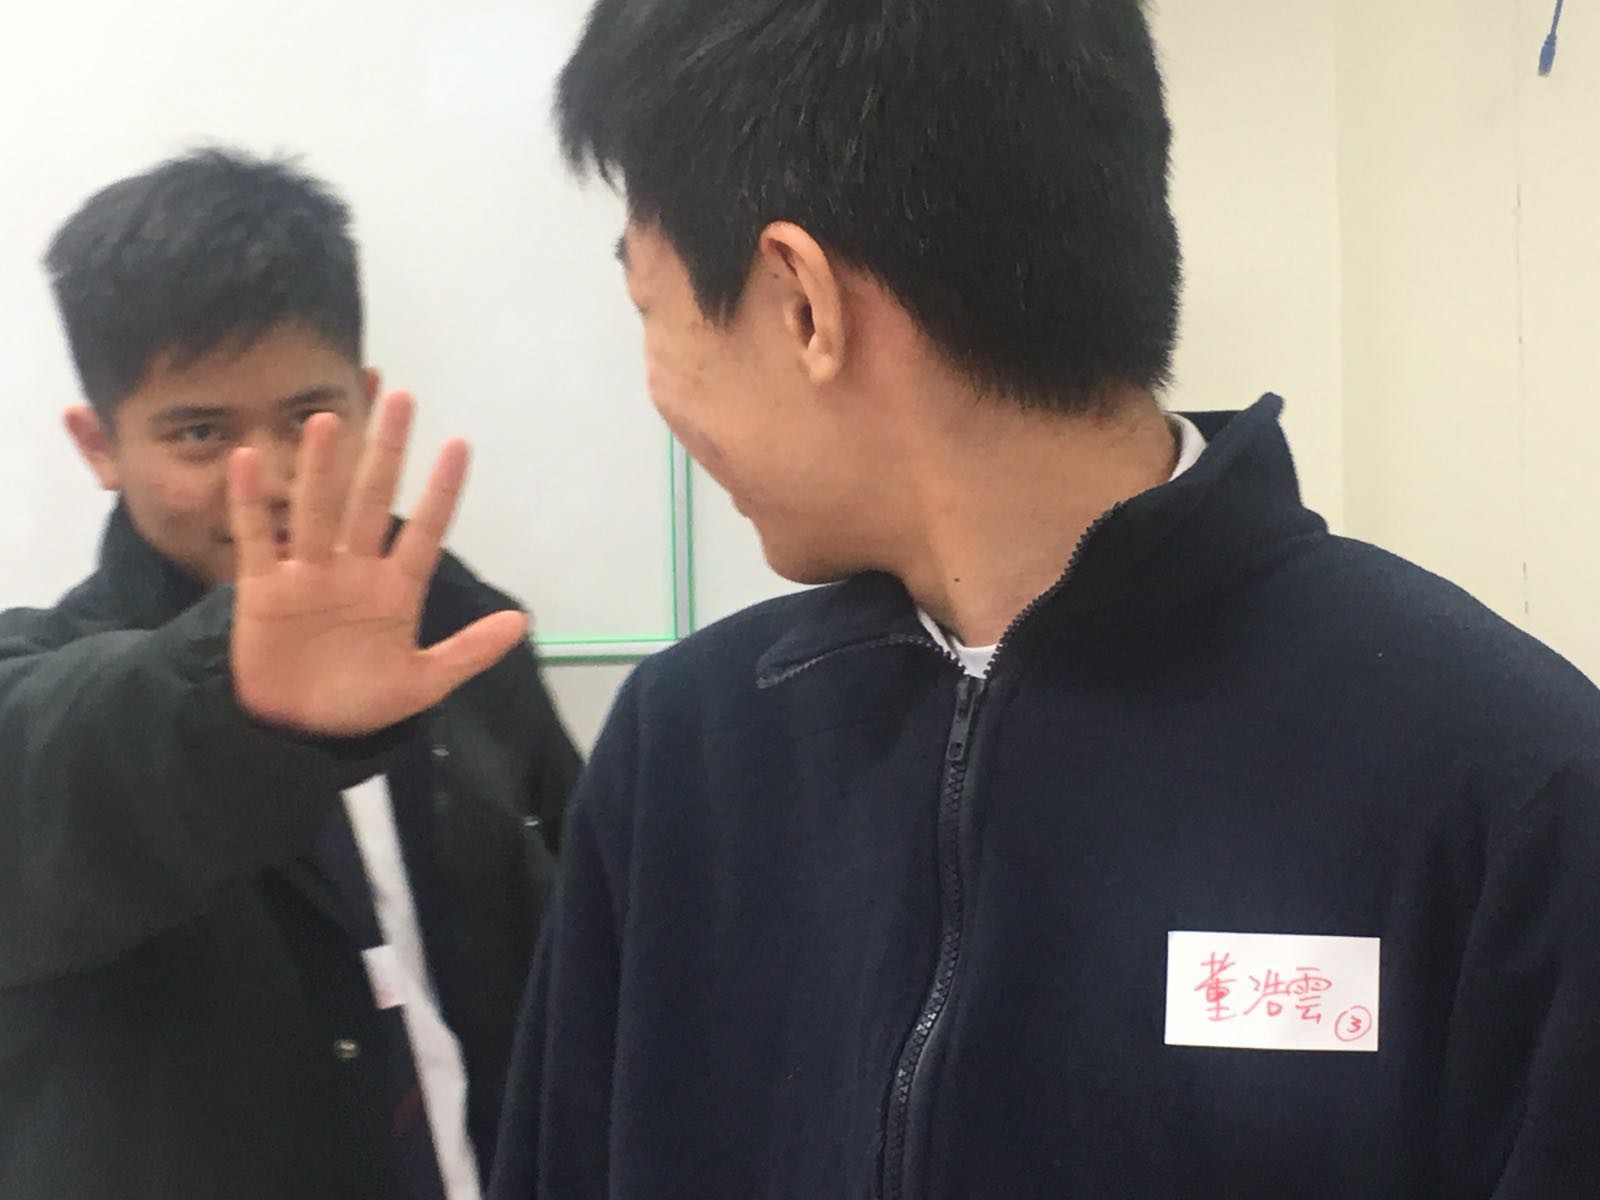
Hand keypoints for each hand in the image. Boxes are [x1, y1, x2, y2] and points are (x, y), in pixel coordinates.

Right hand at [227, 392, 528, 735]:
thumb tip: (522, 622)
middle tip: (400, 397)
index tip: (459, 444)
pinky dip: (251, 503)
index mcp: (396, 589)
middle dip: (386, 451)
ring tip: (328, 419)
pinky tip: (249, 461)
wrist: (296, 734)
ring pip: (318, 508)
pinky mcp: (263, 589)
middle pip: (372, 499)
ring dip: (322, 466)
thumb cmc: (359, 705)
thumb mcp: (422, 683)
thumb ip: (469, 651)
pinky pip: (255, 538)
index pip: (425, 530)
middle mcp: (354, 569)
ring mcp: (308, 575)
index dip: (441, 491)